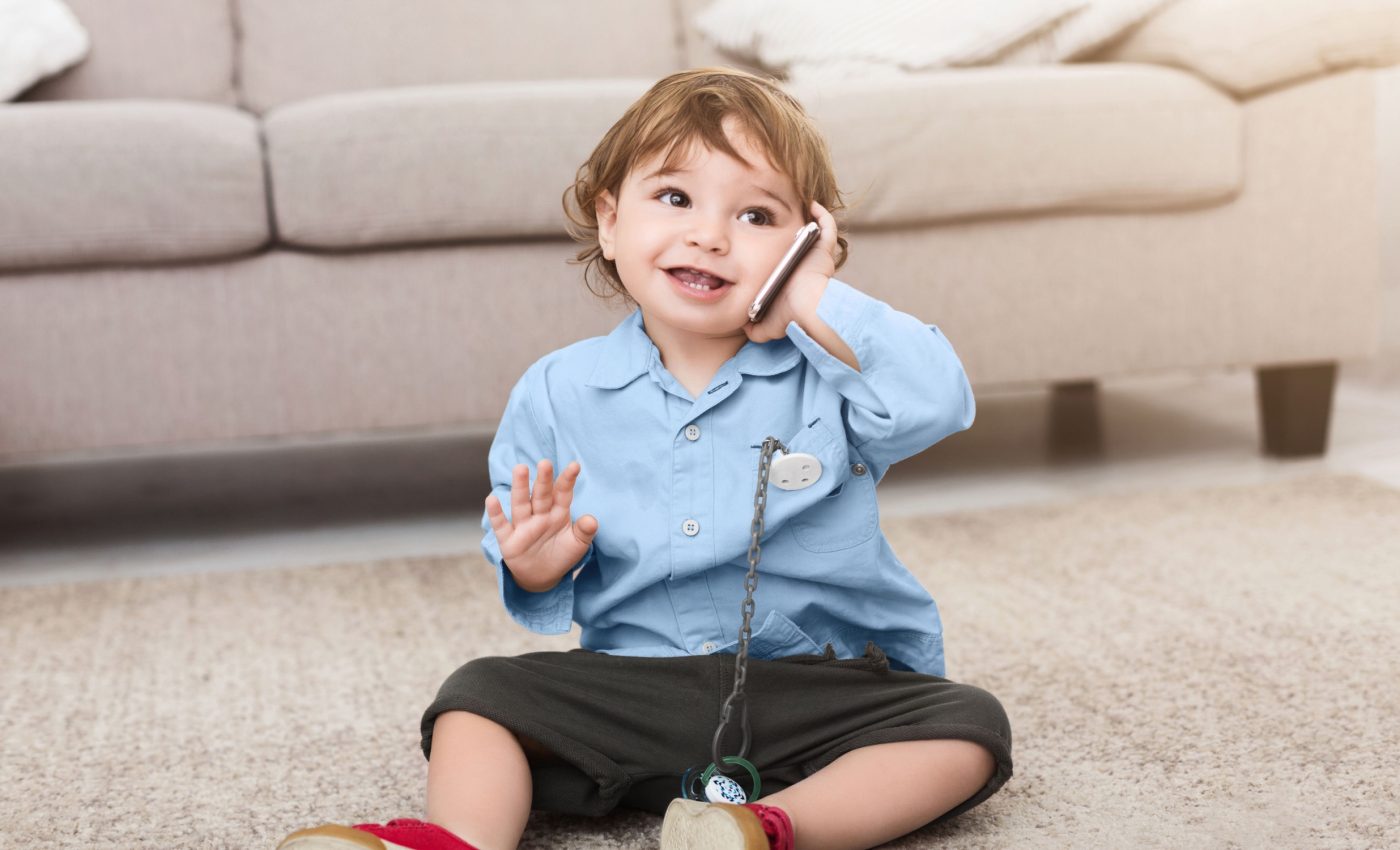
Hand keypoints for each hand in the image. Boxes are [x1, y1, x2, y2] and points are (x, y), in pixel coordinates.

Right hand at [485, 459, 597, 591]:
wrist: (542, 577)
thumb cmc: (561, 554)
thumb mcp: (577, 545)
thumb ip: (585, 532)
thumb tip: (592, 520)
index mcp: (558, 513)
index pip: (563, 494)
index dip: (568, 480)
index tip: (575, 465)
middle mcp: (540, 515)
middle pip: (541, 495)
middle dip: (543, 480)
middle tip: (545, 463)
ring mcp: (523, 526)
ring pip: (521, 504)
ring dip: (520, 488)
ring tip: (520, 469)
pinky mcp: (508, 540)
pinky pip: (501, 525)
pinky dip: (496, 514)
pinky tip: (492, 499)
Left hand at [744, 200, 838, 343]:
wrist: (806, 308)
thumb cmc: (789, 316)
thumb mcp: (767, 325)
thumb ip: (755, 328)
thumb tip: (744, 327)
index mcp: (795, 280)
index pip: (786, 263)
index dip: (777, 252)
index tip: (763, 240)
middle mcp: (807, 266)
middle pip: (799, 245)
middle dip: (790, 234)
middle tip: (775, 220)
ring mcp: (817, 255)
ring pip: (814, 233)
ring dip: (807, 221)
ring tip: (794, 206)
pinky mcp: (825, 248)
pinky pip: (826, 225)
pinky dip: (821, 214)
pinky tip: (811, 204)